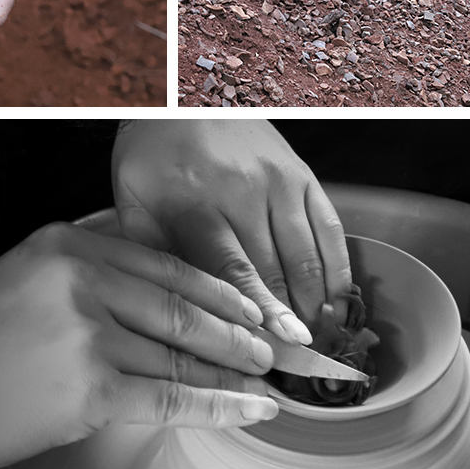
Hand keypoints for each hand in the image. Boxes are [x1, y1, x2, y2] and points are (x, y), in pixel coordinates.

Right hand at [0, 223, 277, 468]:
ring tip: (266, 381)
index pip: (166, 264)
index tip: (250, 308)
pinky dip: (215, 405)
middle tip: (272, 348)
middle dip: (237, 331)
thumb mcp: (25, 268)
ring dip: (233, 370)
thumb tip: (152, 260)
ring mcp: (86, 332)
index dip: (218, 290)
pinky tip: (244, 408)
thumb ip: (87, 254)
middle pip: (183, 306)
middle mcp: (82, 278)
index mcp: (69, 242)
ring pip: (181, 352)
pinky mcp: (86, 387)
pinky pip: (168, 395)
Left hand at [111, 120, 352, 342]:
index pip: (230, 272)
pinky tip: (339, 301)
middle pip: (273, 271)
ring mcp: (277, 180)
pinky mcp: (300, 173)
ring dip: (316, 305)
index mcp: (194, 202)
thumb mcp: (130, 198)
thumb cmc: (152, 153)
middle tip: (298, 368)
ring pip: (306, 256)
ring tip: (320, 345)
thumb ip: (147, 250)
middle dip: (287, 324)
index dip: (255, 316)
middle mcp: (242, 191)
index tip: (272, 353)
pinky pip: (328, 227)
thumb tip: (167, 305)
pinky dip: (338, 268)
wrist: (181, 100)